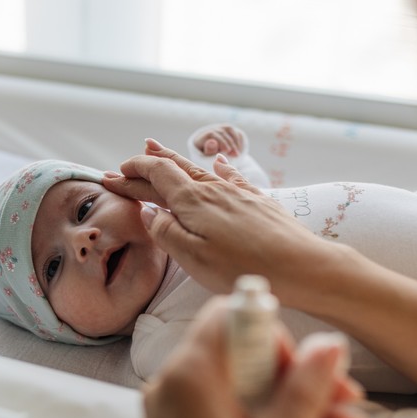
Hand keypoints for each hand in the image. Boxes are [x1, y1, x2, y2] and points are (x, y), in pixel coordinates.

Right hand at [103, 139, 330, 303]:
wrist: (303, 266)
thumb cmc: (244, 267)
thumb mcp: (193, 257)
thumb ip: (165, 232)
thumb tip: (147, 211)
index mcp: (193, 202)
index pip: (156, 175)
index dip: (133, 172)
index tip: (113, 174)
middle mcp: (214, 189)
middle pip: (175, 168)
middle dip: (147, 163)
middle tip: (126, 162)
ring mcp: (238, 193)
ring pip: (200, 170)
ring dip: (175, 161)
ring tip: (158, 150)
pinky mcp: (258, 202)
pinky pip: (232, 176)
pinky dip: (218, 167)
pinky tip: (218, 162)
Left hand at [139, 296, 362, 417]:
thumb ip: (304, 390)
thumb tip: (326, 346)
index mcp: (188, 377)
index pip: (229, 317)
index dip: (272, 334)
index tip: (306, 366)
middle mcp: (175, 387)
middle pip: (242, 357)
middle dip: (296, 378)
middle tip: (343, 400)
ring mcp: (177, 413)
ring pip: (243, 391)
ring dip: (293, 407)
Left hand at [192, 123, 245, 156]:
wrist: (214, 157)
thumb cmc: (208, 160)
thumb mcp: (207, 158)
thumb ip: (209, 151)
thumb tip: (212, 142)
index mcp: (200, 138)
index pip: (211, 134)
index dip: (221, 141)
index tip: (227, 150)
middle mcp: (209, 130)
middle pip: (221, 132)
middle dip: (229, 143)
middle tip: (235, 155)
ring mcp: (218, 128)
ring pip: (229, 129)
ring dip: (235, 142)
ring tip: (237, 154)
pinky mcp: (227, 130)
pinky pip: (234, 131)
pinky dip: (238, 140)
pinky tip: (239, 150)